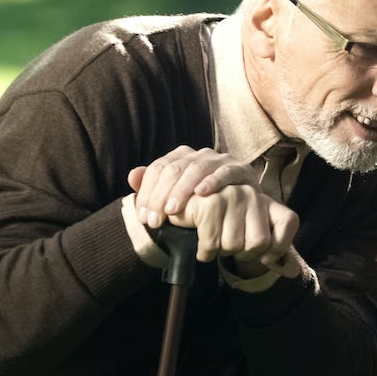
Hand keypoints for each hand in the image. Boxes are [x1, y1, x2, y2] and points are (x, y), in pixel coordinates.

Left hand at [127, 146, 257, 228]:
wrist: (244, 206)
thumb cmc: (206, 203)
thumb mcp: (178, 196)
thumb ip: (155, 187)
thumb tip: (132, 177)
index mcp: (182, 157)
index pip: (158, 169)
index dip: (147, 193)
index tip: (144, 218)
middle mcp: (200, 155)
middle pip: (174, 169)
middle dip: (161, 196)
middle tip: (155, 221)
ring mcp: (221, 160)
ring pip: (196, 169)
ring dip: (182, 190)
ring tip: (173, 211)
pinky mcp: (240, 169)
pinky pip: (224, 172)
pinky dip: (212, 181)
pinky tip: (201, 194)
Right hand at [174, 186, 303, 276]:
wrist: (187, 210)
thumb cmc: (222, 227)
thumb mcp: (250, 237)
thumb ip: (273, 253)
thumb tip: (292, 273)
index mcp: (267, 202)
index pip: (290, 221)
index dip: (280, 246)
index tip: (264, 257)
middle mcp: (253, 195)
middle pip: (260, 241)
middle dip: (243, 254)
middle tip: (230, 247)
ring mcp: (232, 195)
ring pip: (234, 245)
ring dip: (221, 253)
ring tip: (215, 241)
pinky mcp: (210, 202)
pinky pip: (212, 243)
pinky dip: (205, 253)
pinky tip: (203, 249)